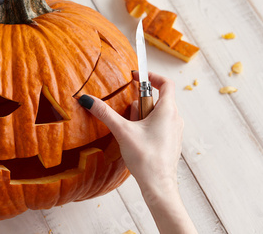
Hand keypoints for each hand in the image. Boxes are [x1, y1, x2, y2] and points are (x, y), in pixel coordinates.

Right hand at [79, 71, 182, 190]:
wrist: (158, 185)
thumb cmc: (145, 158)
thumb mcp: (122, 131)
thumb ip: (105, 113)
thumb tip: (87, 100)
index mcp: (168, 110)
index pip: (165, 83)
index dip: (151, 76)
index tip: (137, 76)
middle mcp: (175, 118)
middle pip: (157, 99)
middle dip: (140, 103)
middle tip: (128, 116)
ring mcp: (175, 131)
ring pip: (157, 113)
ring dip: (142, 117)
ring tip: (132, 132)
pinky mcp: (172, 142)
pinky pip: (159, 125)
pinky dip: (147, 127)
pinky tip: (137, 141)